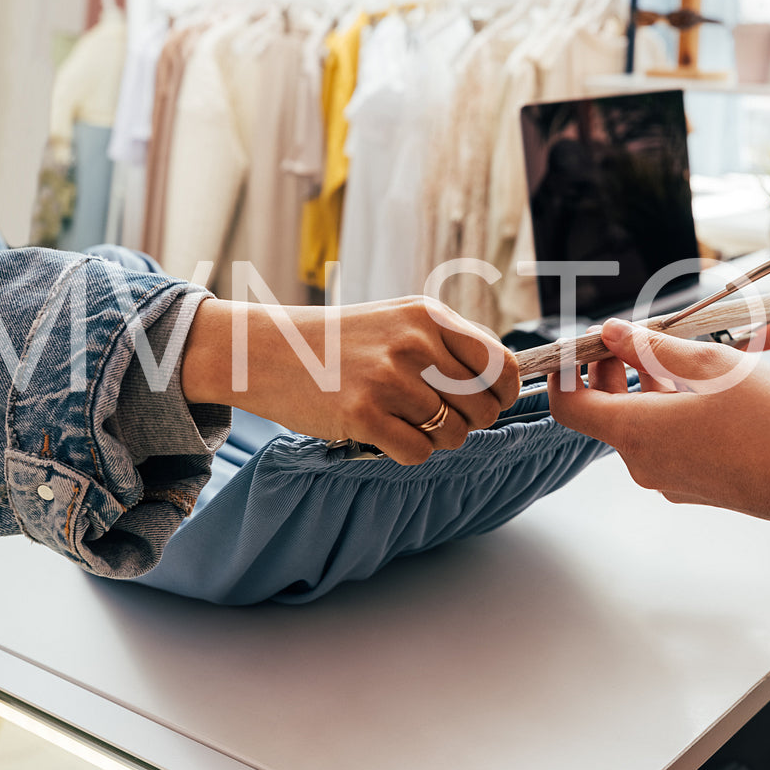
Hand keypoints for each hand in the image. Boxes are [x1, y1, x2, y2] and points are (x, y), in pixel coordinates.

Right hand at [183, 296, 519, 464]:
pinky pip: (419, 453)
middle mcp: (414, 343)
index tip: (487, 403)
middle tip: (432, 416)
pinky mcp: (363, 414)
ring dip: (433, 438)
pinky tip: (382, 433)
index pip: (500, 364)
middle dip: (465, 422)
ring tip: (399, 419)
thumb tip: (503, 383)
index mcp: (429, 316)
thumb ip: (449, 345)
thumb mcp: (399, 321)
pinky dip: (407, 452)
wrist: (266, 351)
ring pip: (453, 435)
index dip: (503, 394)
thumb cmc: (340, 342)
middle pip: (483, 408)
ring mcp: (388, 379)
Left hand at [548, 318, 769, 525]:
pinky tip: (697, 388)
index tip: (577, 346)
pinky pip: (662, 444)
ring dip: (640, 388)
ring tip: (670, 354)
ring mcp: (667, 479)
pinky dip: (664, 412)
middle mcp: (642, 462)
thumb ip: (654, 347)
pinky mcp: (691, 485)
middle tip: (629, 338)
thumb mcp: (712, 366)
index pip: (567, 406)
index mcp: (635, 431)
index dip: (563, 373)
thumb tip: (612, 332)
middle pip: (601, 413)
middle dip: (607, 371)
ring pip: (635, 426)